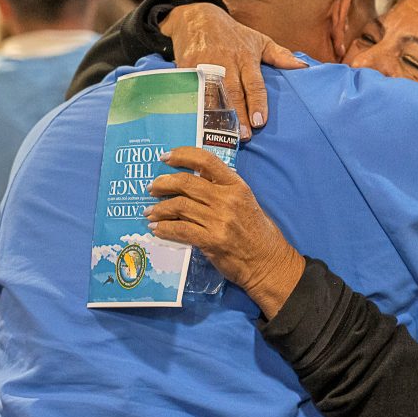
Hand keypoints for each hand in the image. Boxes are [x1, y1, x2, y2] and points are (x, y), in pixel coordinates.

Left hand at [145, 147, 304, 316]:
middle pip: (186, 183)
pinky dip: (164, 228)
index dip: (182, 155)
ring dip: (159, 208)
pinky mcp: (211, 241)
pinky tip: (156, 228)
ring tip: (150, 212)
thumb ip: (222, 190)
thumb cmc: (257, 232)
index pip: (206, 160)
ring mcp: (219, 220)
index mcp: (237, 186)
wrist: (267, 262)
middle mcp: (227, 199)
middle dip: (163, 184)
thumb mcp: (245, 202)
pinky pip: (180, 229)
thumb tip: (191, 184)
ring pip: (179, 206)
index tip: (165, 157)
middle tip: (152, 188)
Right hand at [161, 3, 306, 140]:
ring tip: (223, 134)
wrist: (196, 15)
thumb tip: (303, 68)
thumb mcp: (258, 40)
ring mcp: (204, 64)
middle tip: (244, 136)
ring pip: (211, 94)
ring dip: (218, 115)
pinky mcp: (186, 67)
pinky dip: (194, 106)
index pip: (254, 83)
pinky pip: (191, 90)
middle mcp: (226, 62)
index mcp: (245, 57)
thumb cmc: (233, 34)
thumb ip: (280, 56)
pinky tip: (198, 122)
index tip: (259, 121)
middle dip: (238, 115)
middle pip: (233, 92)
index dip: (257, 103)